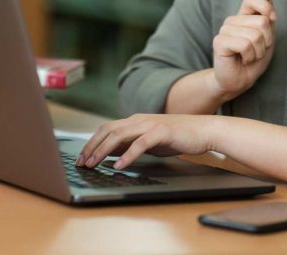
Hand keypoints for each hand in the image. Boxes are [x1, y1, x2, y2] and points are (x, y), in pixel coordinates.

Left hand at [76, 114, 215, 169]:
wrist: (204, 130)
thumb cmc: (178, 137)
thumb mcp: (150, 141)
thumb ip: (132, 144)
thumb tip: (112, 154)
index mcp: (135, 121)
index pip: (106, 129)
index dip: (92, 142)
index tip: (82, 158)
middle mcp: (139, 120)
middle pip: (108, 130)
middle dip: (92, 146)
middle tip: (81, 163)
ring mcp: (150, 124)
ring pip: (119, 135)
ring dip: (103, 150)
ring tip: (94, 164)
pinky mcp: (161, 132)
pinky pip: (140, 144)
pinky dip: (128, 155)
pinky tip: (120, 166)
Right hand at [211, 0, 276, 98]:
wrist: (239, 81)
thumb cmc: (253, 60)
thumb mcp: (267, 38)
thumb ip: (268, 19)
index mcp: (243, 17)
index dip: (265, 6)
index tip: (272, 20)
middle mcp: (232, 21)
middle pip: (261, 22)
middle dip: (266, 41)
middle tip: (257, 50)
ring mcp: (224, 30)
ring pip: (255, 36)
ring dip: (258, 51)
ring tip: (249, 56)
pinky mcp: (219, 42)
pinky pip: (244, 45)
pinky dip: (249, 56)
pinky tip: (242, 59)